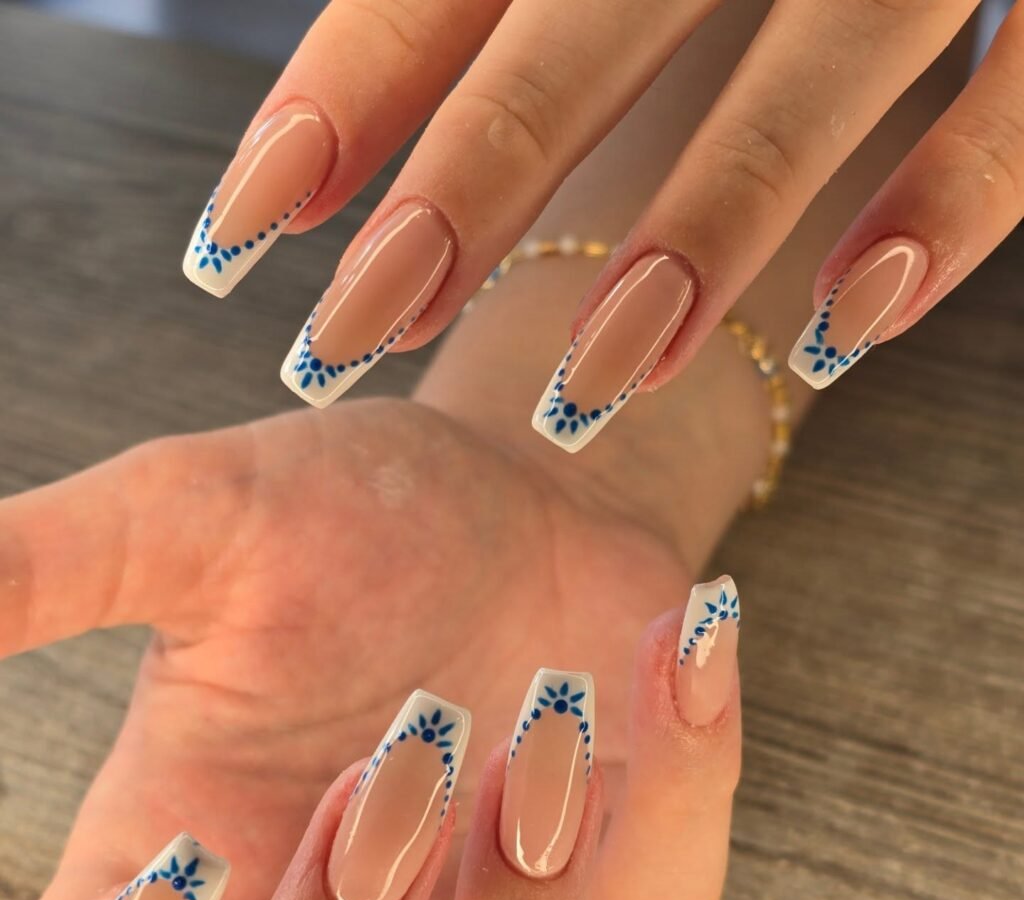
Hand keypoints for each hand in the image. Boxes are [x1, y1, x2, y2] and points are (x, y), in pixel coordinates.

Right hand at [0, 394, 741, 899]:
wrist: (508, 493)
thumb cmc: (342, 507)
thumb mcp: (192, 516)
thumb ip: (45, 569)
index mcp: (191, 860)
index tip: (161, 887)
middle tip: (399, 753)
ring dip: (521, 890)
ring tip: (547, 719)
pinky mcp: (617, 881)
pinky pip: (654, 892)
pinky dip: (686, 772)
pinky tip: (680, 641)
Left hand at [180, 0, 1018, 436]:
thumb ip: (494, 19)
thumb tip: (334, 148)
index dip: (341, 96)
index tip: (239, 233)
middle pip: (583, 25)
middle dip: (468, 184)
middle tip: (350, 329)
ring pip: (801, 73)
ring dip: (698, 234)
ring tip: (587, 385)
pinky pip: (1020, 105)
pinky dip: (950, 206)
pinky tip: (855, 324)